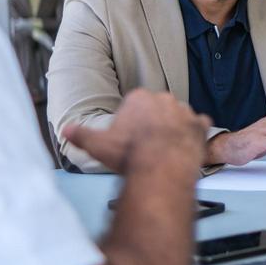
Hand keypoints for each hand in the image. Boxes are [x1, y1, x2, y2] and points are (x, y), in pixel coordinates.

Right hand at [62, 89, 209, 173]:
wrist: (162, 166)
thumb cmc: (131, 154)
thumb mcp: (98, 144)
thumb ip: (81, 135)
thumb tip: (65, 130)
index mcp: (139, 98)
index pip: (134, 105)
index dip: (130, 122)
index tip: (129, 137)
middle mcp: (164, 99)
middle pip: (156, 109)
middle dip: (152, 123)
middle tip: (146, 144)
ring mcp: (185, 111)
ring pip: (177, 117)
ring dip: (173, 128)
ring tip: (165, 149)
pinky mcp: (200, 125)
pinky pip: (199, 126)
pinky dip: (195, 134)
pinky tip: (186, 145)